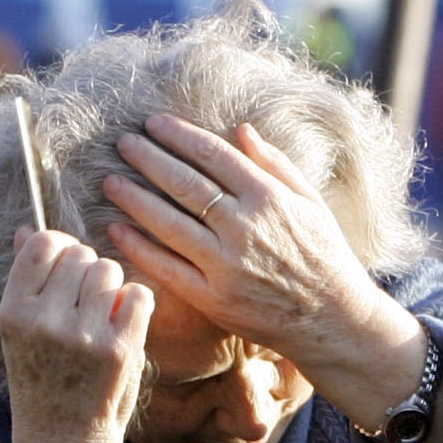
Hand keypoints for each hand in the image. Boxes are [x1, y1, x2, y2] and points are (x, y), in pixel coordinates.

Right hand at [0, 227, 155, 442]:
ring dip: (110, 287)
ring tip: (100, 317)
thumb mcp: (20, 331)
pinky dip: (135, 305)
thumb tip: (27, 228)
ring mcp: (84, 336)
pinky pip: (138, 294)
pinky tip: (121, 327)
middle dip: (87, 270)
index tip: (64, 269)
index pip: (42, 245)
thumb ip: (26, 280)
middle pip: (80, 254)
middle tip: (83, 303)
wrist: (63, 440)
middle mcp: (44, 322)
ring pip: (109, 270)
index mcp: (13, 313)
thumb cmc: (42, 379)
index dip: (59, 248)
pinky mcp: (120, 349)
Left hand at [101, 115, 413, 374]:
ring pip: (169, 223)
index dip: (180, 136)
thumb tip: (241, 129)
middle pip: (185, 183)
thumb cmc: (323, 255)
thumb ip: (275, 164)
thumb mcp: (310, 202)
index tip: (153, 124)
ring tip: (111, 181)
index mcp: (269, 197)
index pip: (214, 155)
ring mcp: (226, 264)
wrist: (331, 319)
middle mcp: (245, 227)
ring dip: (135, 199)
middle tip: (123, 143)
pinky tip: (117, 230)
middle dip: (149, 159)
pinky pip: (167, 268)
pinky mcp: (212, 298)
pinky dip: (139, 247)